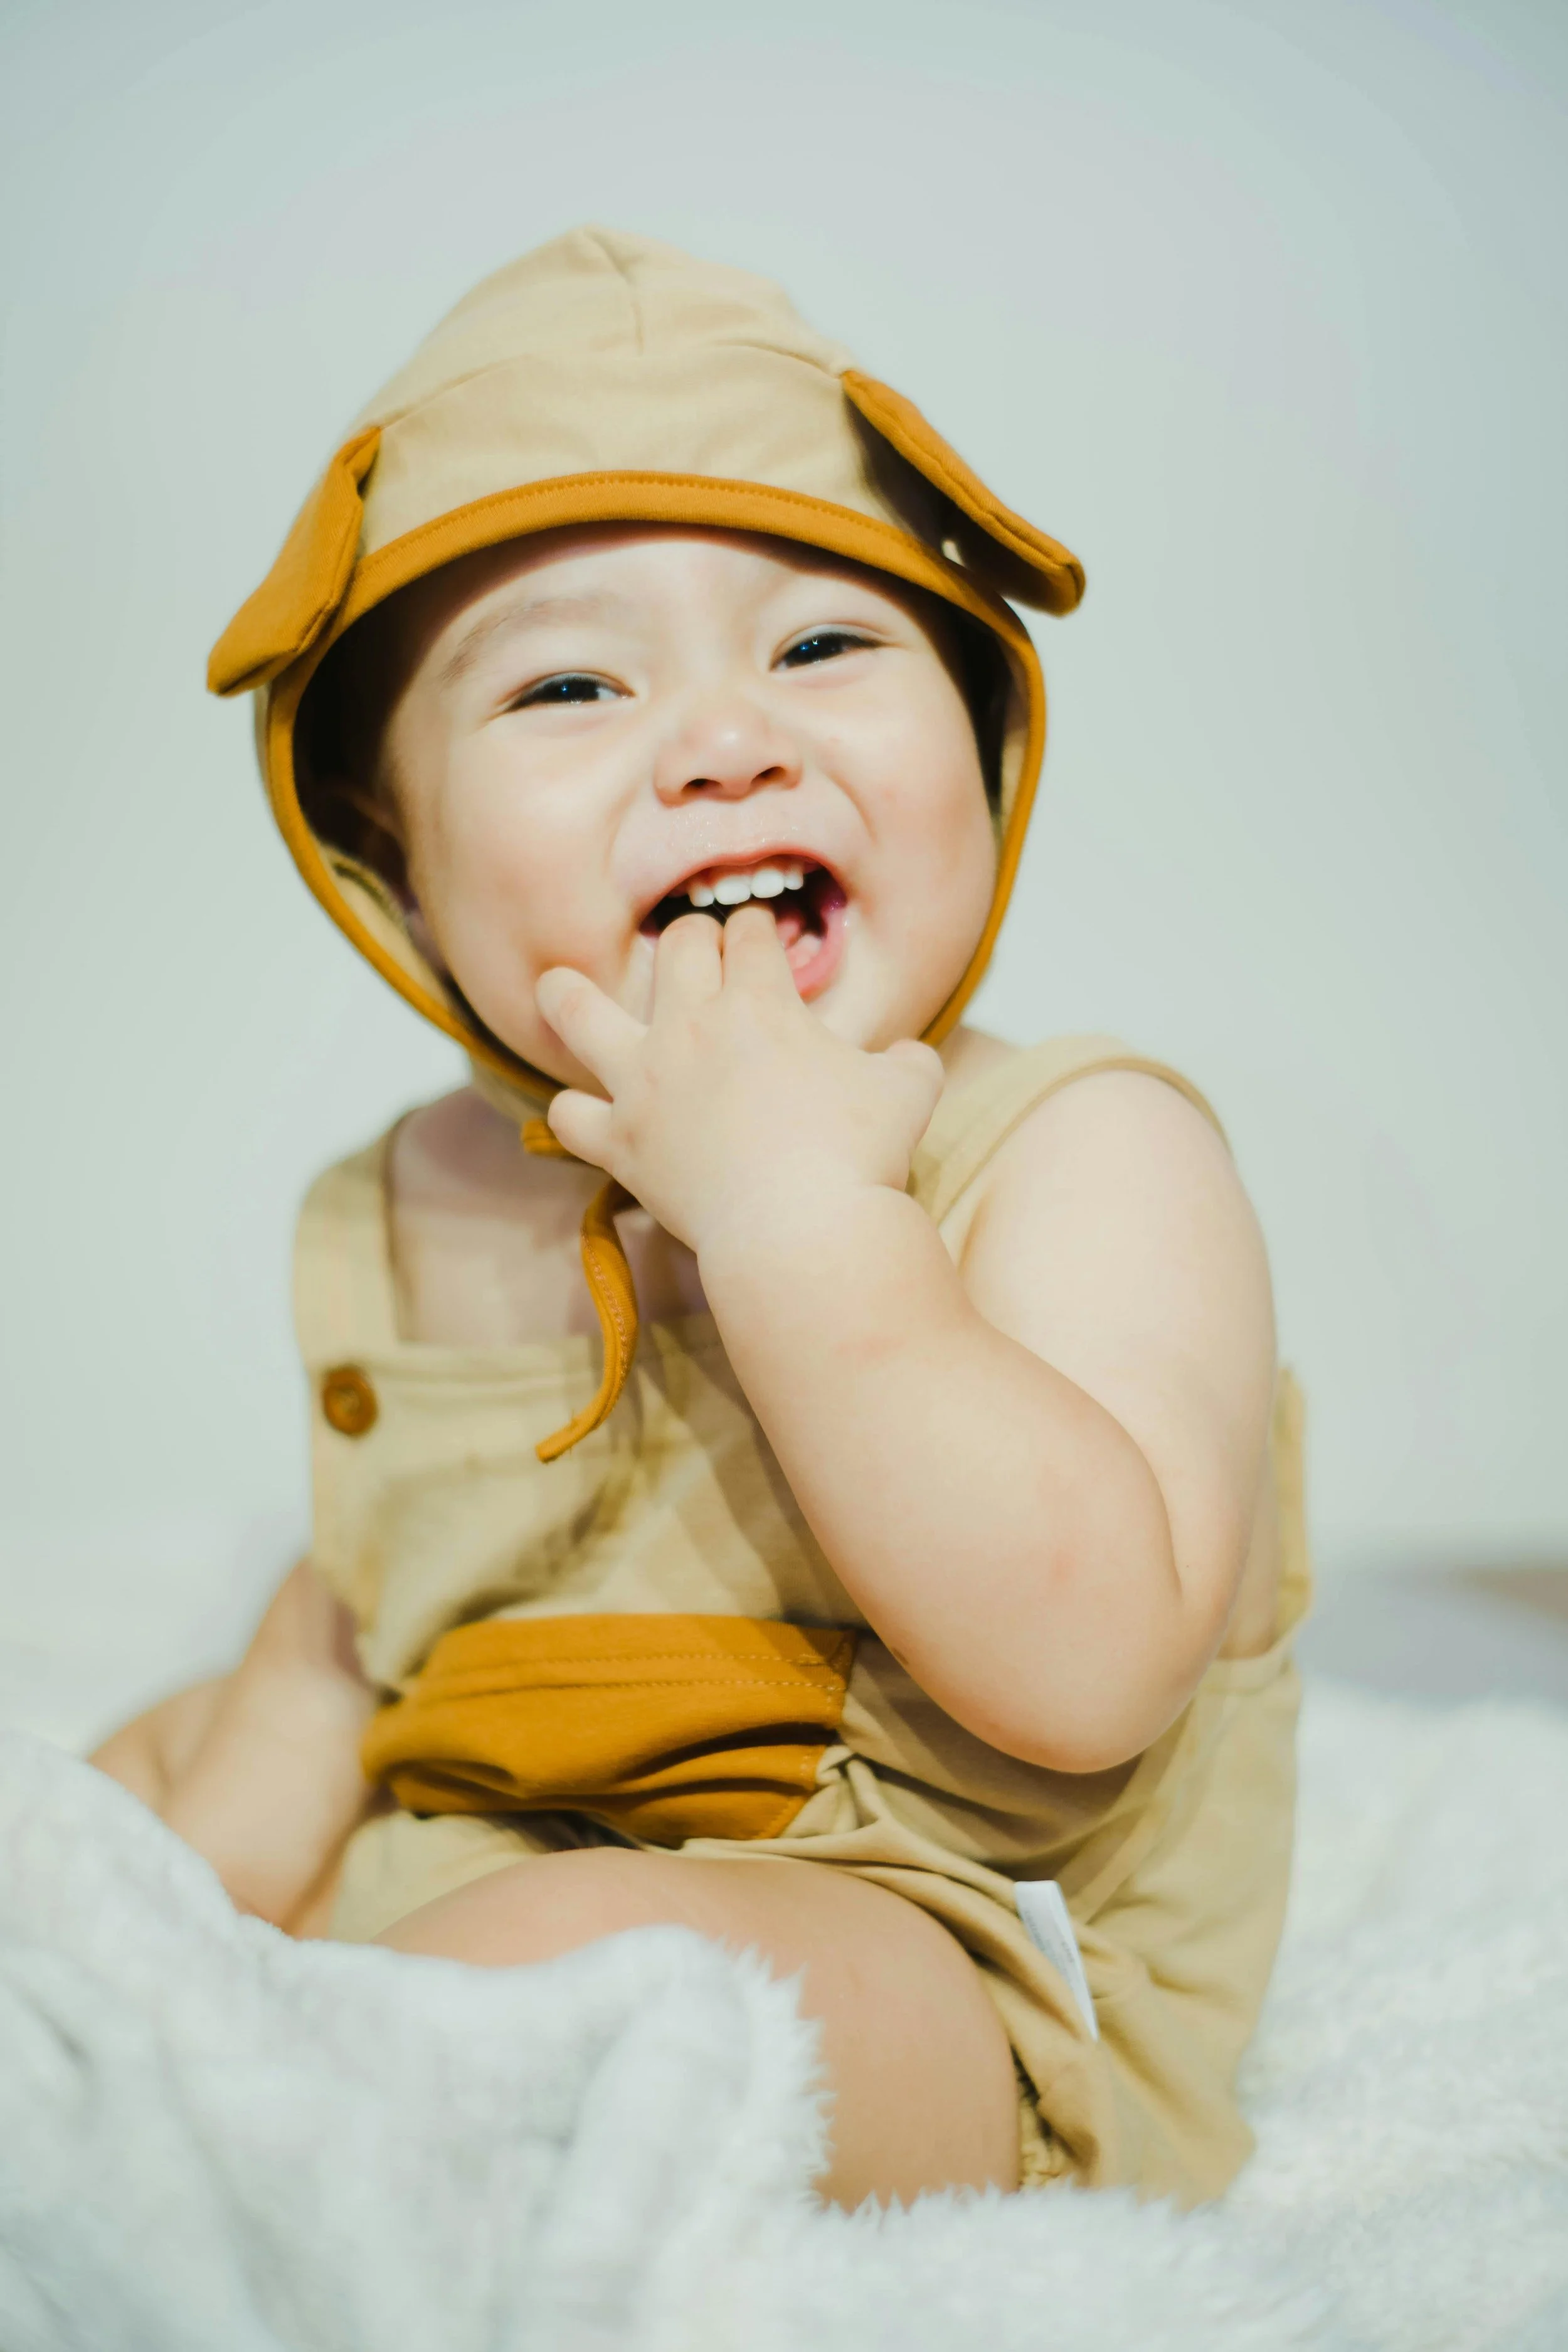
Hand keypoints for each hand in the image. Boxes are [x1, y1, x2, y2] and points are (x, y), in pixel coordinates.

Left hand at [535, 908, 942, 1256]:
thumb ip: (909, 1060)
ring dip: (567, 994)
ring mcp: (645, 1082)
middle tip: (701, 956)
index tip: (761, 942)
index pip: (750, 934)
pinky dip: (574, 1111)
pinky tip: (583, 1110)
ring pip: (578, 1013)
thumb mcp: (911, 1090)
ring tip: (556, 985)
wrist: (805, 1231)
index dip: (758, 931)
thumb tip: (908, 1056)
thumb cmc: (862, 1155)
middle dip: (693, 940)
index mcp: (759, 1000)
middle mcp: (691, 1026)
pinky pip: (570, 1114)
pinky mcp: (621, 1142)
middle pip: (676, 947)